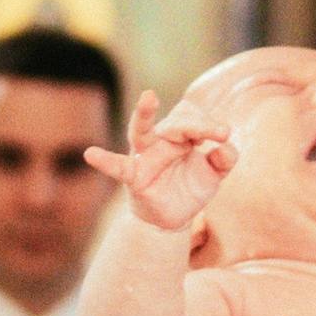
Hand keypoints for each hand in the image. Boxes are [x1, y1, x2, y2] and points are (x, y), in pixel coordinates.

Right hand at [84, 87, 236, 230]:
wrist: (172, 218)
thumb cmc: (190, 188)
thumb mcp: (213, 175)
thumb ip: (224, 160)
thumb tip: (225, 147)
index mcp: (182, 135)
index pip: (193, 119)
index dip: (210, 125)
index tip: (225, 135)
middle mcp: (161, 139)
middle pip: (176, 121)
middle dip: (197, 124)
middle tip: (220, 132)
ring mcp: (145, 155)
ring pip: (141, 130)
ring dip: (144, 113)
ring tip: (149, 97)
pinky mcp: (133, 176)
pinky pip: (117, 166)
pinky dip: (104, 161)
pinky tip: (90, 155)